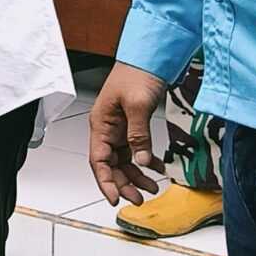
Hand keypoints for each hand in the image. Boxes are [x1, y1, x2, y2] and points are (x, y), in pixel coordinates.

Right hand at [86, 62, 170, 205]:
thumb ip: (138, 135)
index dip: (105, 182)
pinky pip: (135, 150)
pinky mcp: (131, 125)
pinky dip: (145, 161)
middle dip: (124, 183)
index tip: (116, 199)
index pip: (98, 161)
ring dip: (136, 175)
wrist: (150, 56)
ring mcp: (119, 128)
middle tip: (140, 199)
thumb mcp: (137, 105)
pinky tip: (157, 168)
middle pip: (110, 165)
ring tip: (152, 187)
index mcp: (101, 124)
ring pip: (123, 160)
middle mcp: (107, 128)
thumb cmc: (137, 73)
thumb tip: (141, 161)